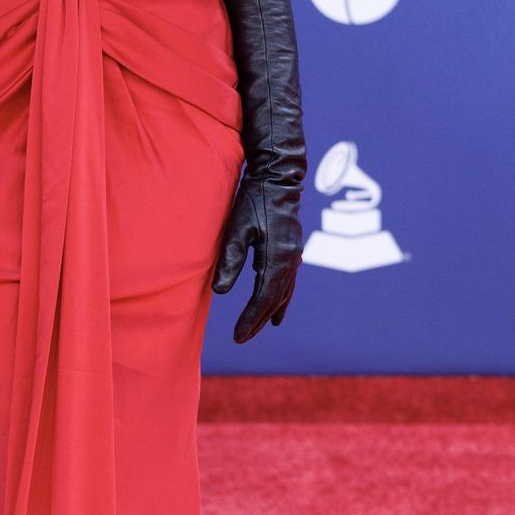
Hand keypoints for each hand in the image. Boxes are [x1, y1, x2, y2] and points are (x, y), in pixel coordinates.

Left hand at [212, 174, 302, 343]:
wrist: (279, 176)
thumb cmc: (254, 199)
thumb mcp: (237, 228)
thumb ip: (230, 259)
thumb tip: (220, 291)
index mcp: (278, 257)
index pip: (264, 298)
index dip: (251, 319)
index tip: (238, 336)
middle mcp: (291, 260)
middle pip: (275, 299)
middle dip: (259, 320)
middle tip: (242, 338)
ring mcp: (294, 255)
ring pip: (284, 292)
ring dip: (270, 311)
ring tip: (261, 328)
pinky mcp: (292, 249)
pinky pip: (288, 282)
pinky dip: (281, 298)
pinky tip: (277, 308)